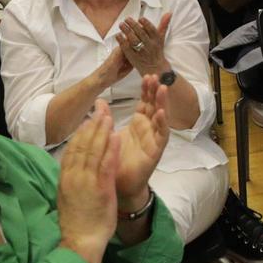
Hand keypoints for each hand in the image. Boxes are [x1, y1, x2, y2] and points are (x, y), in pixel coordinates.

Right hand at [56, 102, 118, 262]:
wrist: (80, 240)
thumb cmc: (77, 221)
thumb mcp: (68, 196)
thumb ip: (71, 180)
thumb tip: (72, 168)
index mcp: (65, 177)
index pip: (72, 149)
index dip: (80, 133)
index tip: (87, 120)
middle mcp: (74, 176)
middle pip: (82, 145)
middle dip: (92, 126)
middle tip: (100, 109)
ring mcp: (86, 181)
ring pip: (93, 151)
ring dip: (101, 131)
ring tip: (108, 115)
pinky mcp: (100, 188)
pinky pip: (106, 165)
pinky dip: (110, 149)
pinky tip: (116, 136)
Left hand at [115, 13, 171, 77]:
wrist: (156, 68)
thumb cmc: (157, 51)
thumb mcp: (162, 38)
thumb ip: (163, 25)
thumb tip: (169, 13)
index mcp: (157, 40)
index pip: (152, 30)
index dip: (146, 24)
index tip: (140, 18)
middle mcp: (150, 46)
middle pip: (141, 34)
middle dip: (133, 25)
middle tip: (127, 19)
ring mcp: (141, 52)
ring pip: (133, 40)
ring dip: (126, 31)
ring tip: (121, 25)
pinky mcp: (133, 57)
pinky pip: (126, 48)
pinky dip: (121, 41)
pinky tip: (118, 35)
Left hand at [115, 74, 168, 206]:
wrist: (118, 187)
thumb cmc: (116, 162)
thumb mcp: (108, 136)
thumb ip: (106, 119)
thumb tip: (99, 101)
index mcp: (138, 124)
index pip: (144, 102)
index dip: (146, 90)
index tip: (146, 75)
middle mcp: (148, 129)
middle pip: (154, 106)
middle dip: (155, 91)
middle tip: (155, 75)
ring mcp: (154, 139)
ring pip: (161, 117)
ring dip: (162, 103)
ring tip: (163, 88)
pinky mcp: (156, 151)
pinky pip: (161, 136)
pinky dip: (162, 124)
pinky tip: (161, 113)